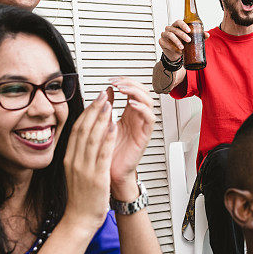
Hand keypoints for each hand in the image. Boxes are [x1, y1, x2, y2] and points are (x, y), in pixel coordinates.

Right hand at [62, 91, 116, 231]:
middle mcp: (75, 161)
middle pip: (83, 129)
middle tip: (103, 94)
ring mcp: (84, 169)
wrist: (78, 220)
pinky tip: (113, 126)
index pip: (77, 129)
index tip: (95, 100)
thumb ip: (78, 155)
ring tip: (109, 104)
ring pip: (92, 138)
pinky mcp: (96, 177)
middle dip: (94, 109)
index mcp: (69, 159)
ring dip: (101, 118)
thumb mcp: (74, 172)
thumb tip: (84, 137)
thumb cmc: (80, 198)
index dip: (86, 112)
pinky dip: (107, 138)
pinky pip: (102, 154)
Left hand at [108, 78, 155, 199]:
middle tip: (118, 83)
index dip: (124, 81)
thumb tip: (105, 91)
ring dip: (136, 92)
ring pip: (148, 101)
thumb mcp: (102, 125)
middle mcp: (136, 118)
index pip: (132, 90)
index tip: (111, 80)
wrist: (108, 173)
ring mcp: (141, 126)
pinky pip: (150, 119)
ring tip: (124, 90)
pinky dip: (142, 109)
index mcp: (127, 113)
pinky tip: (132, 105)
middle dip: (130, 83)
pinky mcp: (144, 136)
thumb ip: (105, 108)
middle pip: (143, 92)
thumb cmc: (105, 152)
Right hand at [158, 20, 209, 62]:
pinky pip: (166, 43)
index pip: (179, 22)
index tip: (189, 30)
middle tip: (189, 40)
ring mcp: (164, 34)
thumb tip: (207, 34)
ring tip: (182, 47)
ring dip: (177, 41)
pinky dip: (172, 47)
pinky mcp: (161, 41)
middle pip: (175, 29)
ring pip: (170, 35)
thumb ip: (199, 36)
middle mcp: (170, 29)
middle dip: (182, 35)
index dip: (183, 25)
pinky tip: (178, 51)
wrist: (175, 54)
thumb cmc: (183, 44)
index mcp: (177, 26)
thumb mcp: (191, 40)